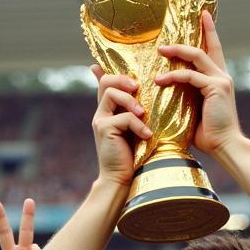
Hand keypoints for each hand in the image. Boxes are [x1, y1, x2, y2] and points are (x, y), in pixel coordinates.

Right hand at [91, 68, 150, 187]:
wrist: (121, 179)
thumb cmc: (133, 156)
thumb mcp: (137, 131)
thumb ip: (139, 115)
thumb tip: (149, 104)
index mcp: (108, 111)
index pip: (104, 83)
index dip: (108, 72)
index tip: (120, 70)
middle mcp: (101, 113)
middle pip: (106, 82)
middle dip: (123, 80)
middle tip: (137, 87)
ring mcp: (100, 120)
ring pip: (112, 94)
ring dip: (130, 100)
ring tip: (143, 114)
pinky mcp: (104, 129)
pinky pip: (123, 117)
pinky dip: (138, 125)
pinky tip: (146, 135)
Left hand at [153, 10, 241, 156]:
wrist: (225, 146)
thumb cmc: (209, 135)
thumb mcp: (194, 112)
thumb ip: (186, 98)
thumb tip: (166, 96)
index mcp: (218, 81)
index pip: (214, 50)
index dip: (209, 32)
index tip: (203, 15)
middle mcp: (222, 76)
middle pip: (205, 48)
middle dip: (186, 39)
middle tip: (164, 41)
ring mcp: (220, 80)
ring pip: (196, 57)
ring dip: (177, 52)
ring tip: (160, 52)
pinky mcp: (215, 87)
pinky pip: (190, 76)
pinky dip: (174, 76)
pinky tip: (160, 80)